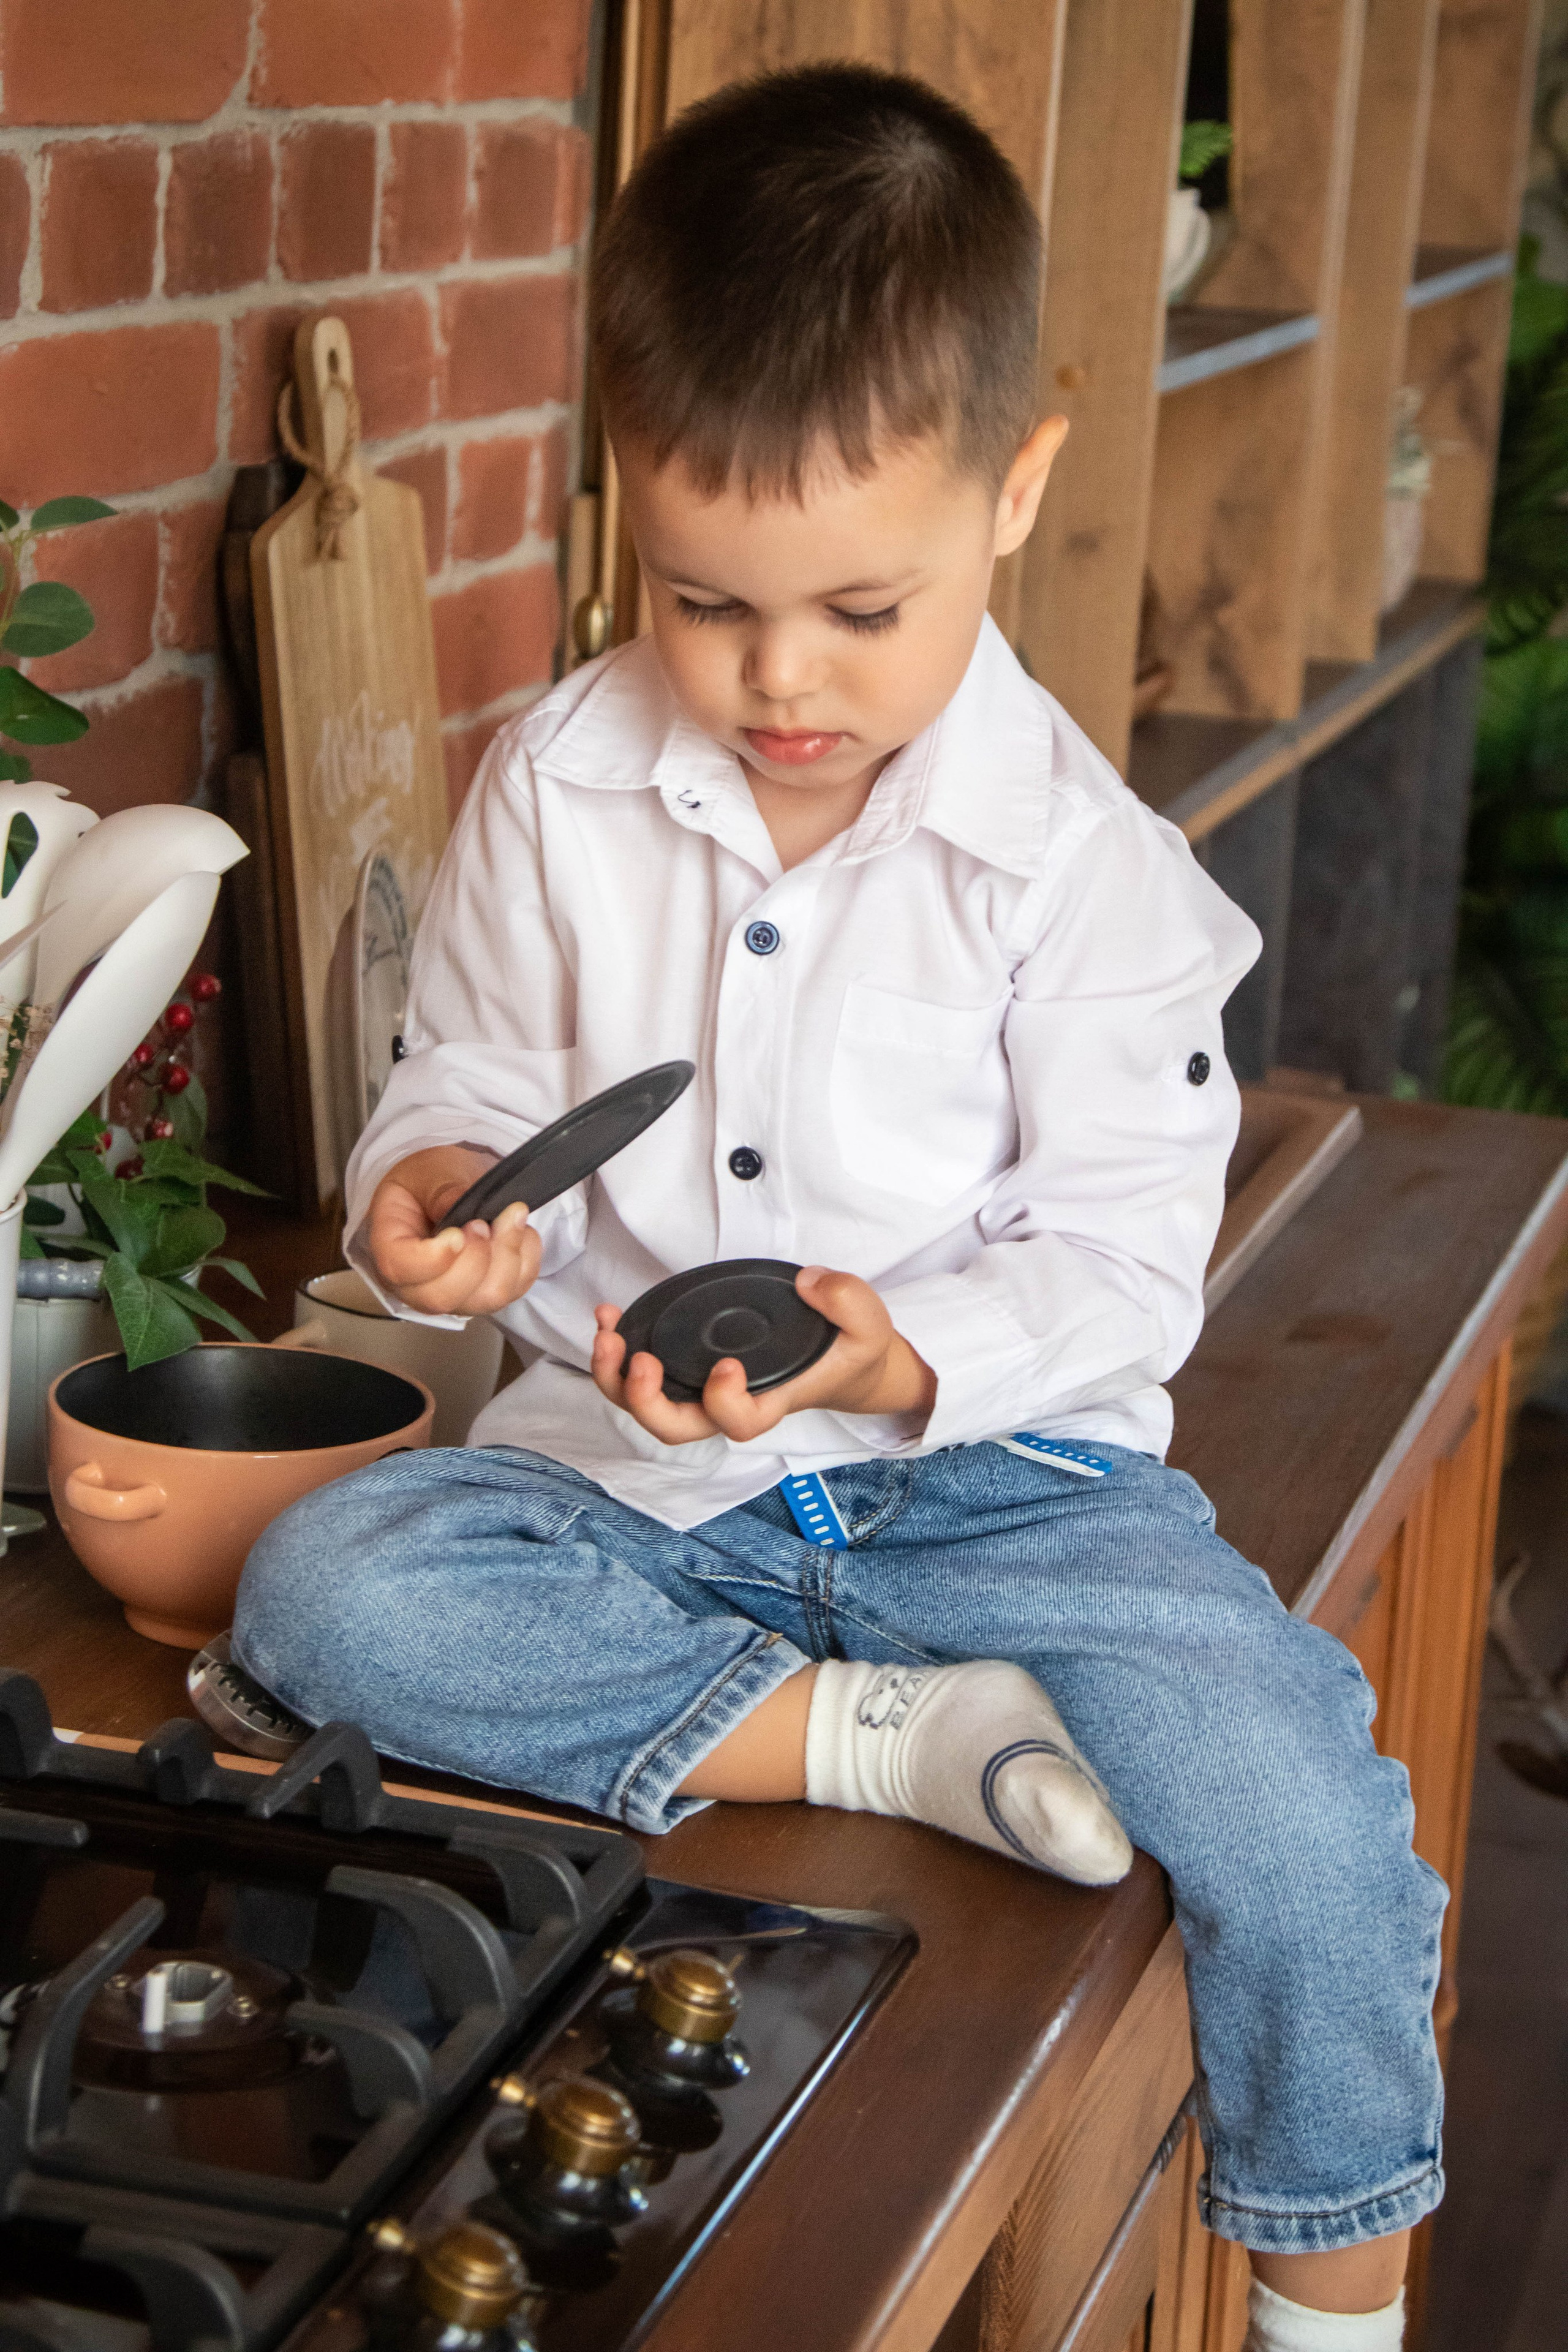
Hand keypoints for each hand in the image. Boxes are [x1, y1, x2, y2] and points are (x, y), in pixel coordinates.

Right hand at [367, 1146, 540, 1314]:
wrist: (447, 1189)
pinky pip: (516, 1290)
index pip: (400, 1269)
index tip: (458, 1233)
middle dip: (476, 1259)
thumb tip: (459, 1204)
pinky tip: (519, 1231)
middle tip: (483, 1221)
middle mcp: (416, 1283)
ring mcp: (454, 1294)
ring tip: (510, 1218)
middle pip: (443, 1297)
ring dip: (508, 1256)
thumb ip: (442, 1188)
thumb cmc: (429, 1182)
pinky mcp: (487, 1293)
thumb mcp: (429, 1172)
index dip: (433, 1258)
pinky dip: (528, 1258)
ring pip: (486, 1300)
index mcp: (389, 1247)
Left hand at [590, 1265, 936, 1446]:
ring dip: (617, 1376)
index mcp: (772, 1401)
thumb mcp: (869, 1324)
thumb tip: (809, 1283)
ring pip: (648, 1405)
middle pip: (675, 1427)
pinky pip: (643, 1371)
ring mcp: (705, 1385)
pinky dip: (619, 1351)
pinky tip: (609, 1318)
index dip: (724, 1403)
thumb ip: (847, 1301)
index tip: (727, 1368)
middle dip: (646, 1401)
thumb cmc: (849, 1350)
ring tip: (607, 1334)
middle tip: (641, 1361)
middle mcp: (732, 1402)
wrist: (843, 1361)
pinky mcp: (691, 1364)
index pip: (738, 1423)